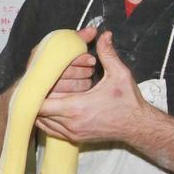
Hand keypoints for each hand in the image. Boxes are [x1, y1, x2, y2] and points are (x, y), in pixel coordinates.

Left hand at [35, 31, 157, 143]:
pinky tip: (51, 108)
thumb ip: (108, 54)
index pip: (41, 104)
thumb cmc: (129, 101)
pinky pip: (52, 130)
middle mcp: (71, 123)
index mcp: (77, 107)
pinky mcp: (75, 138)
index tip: (36, 81)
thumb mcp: (120, 74)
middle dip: (35, 100)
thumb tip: (105, 35)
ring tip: (42, 95)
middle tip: (37, 86)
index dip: (35, 93)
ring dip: (40, 111)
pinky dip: (48, 120)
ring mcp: (72, 133)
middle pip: (38, 114)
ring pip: (43, 123)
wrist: (138, 126)